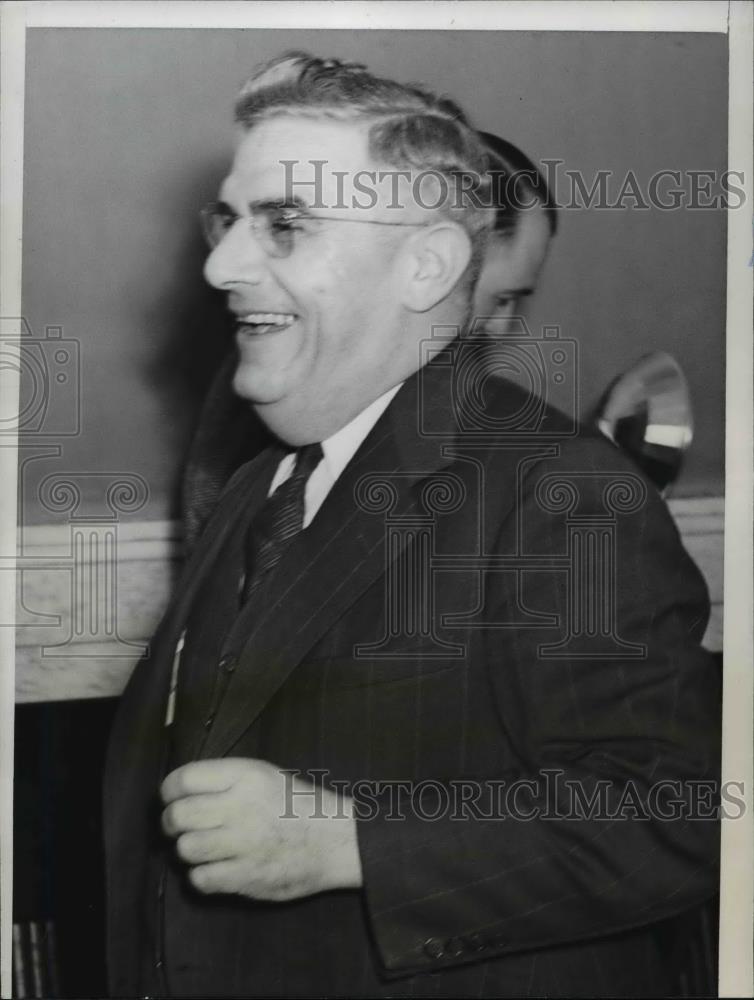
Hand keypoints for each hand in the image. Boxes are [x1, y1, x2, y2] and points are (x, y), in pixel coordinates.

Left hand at [160, 758, 361, 900]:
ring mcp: (243, 844)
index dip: (169, 791)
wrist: (337, 839)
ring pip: (186, 849)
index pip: (184, 779)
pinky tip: (215, 868)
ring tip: (202, 847)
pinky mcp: (246, 876)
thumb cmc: (298, 804)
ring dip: (188, 849)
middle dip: (171, 822)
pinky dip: (202, 876)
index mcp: (245, 776)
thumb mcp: (264, 775)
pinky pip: (200, 879)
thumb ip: (225, 780)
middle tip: (178, 827)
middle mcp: (240, 807)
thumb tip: (181, 792)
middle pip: (178, 816)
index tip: (171, 798)